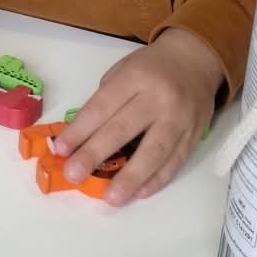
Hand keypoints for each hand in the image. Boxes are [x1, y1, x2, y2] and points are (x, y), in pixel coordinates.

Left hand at [53, 29, 222, 205]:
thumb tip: (81, 138)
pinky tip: (139, 193)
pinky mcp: (194, 135)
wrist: (195, 60)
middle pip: (123, 129)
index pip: (103, 106)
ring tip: (111, 197)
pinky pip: (175, 161)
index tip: (62, 149)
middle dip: (95, 154)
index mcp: (136, 77)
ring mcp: (179, 118)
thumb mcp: (124, 70)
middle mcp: (159, 97)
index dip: (81, 129)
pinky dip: (157, 180)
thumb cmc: (151, 67)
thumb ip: (106, 100)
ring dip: (131, 178)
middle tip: (74, 175)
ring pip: (154, 152)